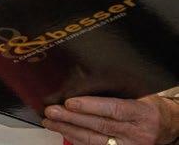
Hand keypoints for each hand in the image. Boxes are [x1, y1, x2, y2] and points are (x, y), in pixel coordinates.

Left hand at [43, 95, 178, 144]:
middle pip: (100, 125)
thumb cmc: (150, 107)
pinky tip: (64, 131)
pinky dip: (77, 139)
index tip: (70, 102)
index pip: (114, 109)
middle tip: (52, 111)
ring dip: (69, 130)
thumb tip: (83, 80)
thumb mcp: (141, 94)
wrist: (167, 126)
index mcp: (142, 113)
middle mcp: (136, 132)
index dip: (90, 106)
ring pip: (94, 139)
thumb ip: (117, 91)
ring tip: (50, 121)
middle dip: (72, 118)